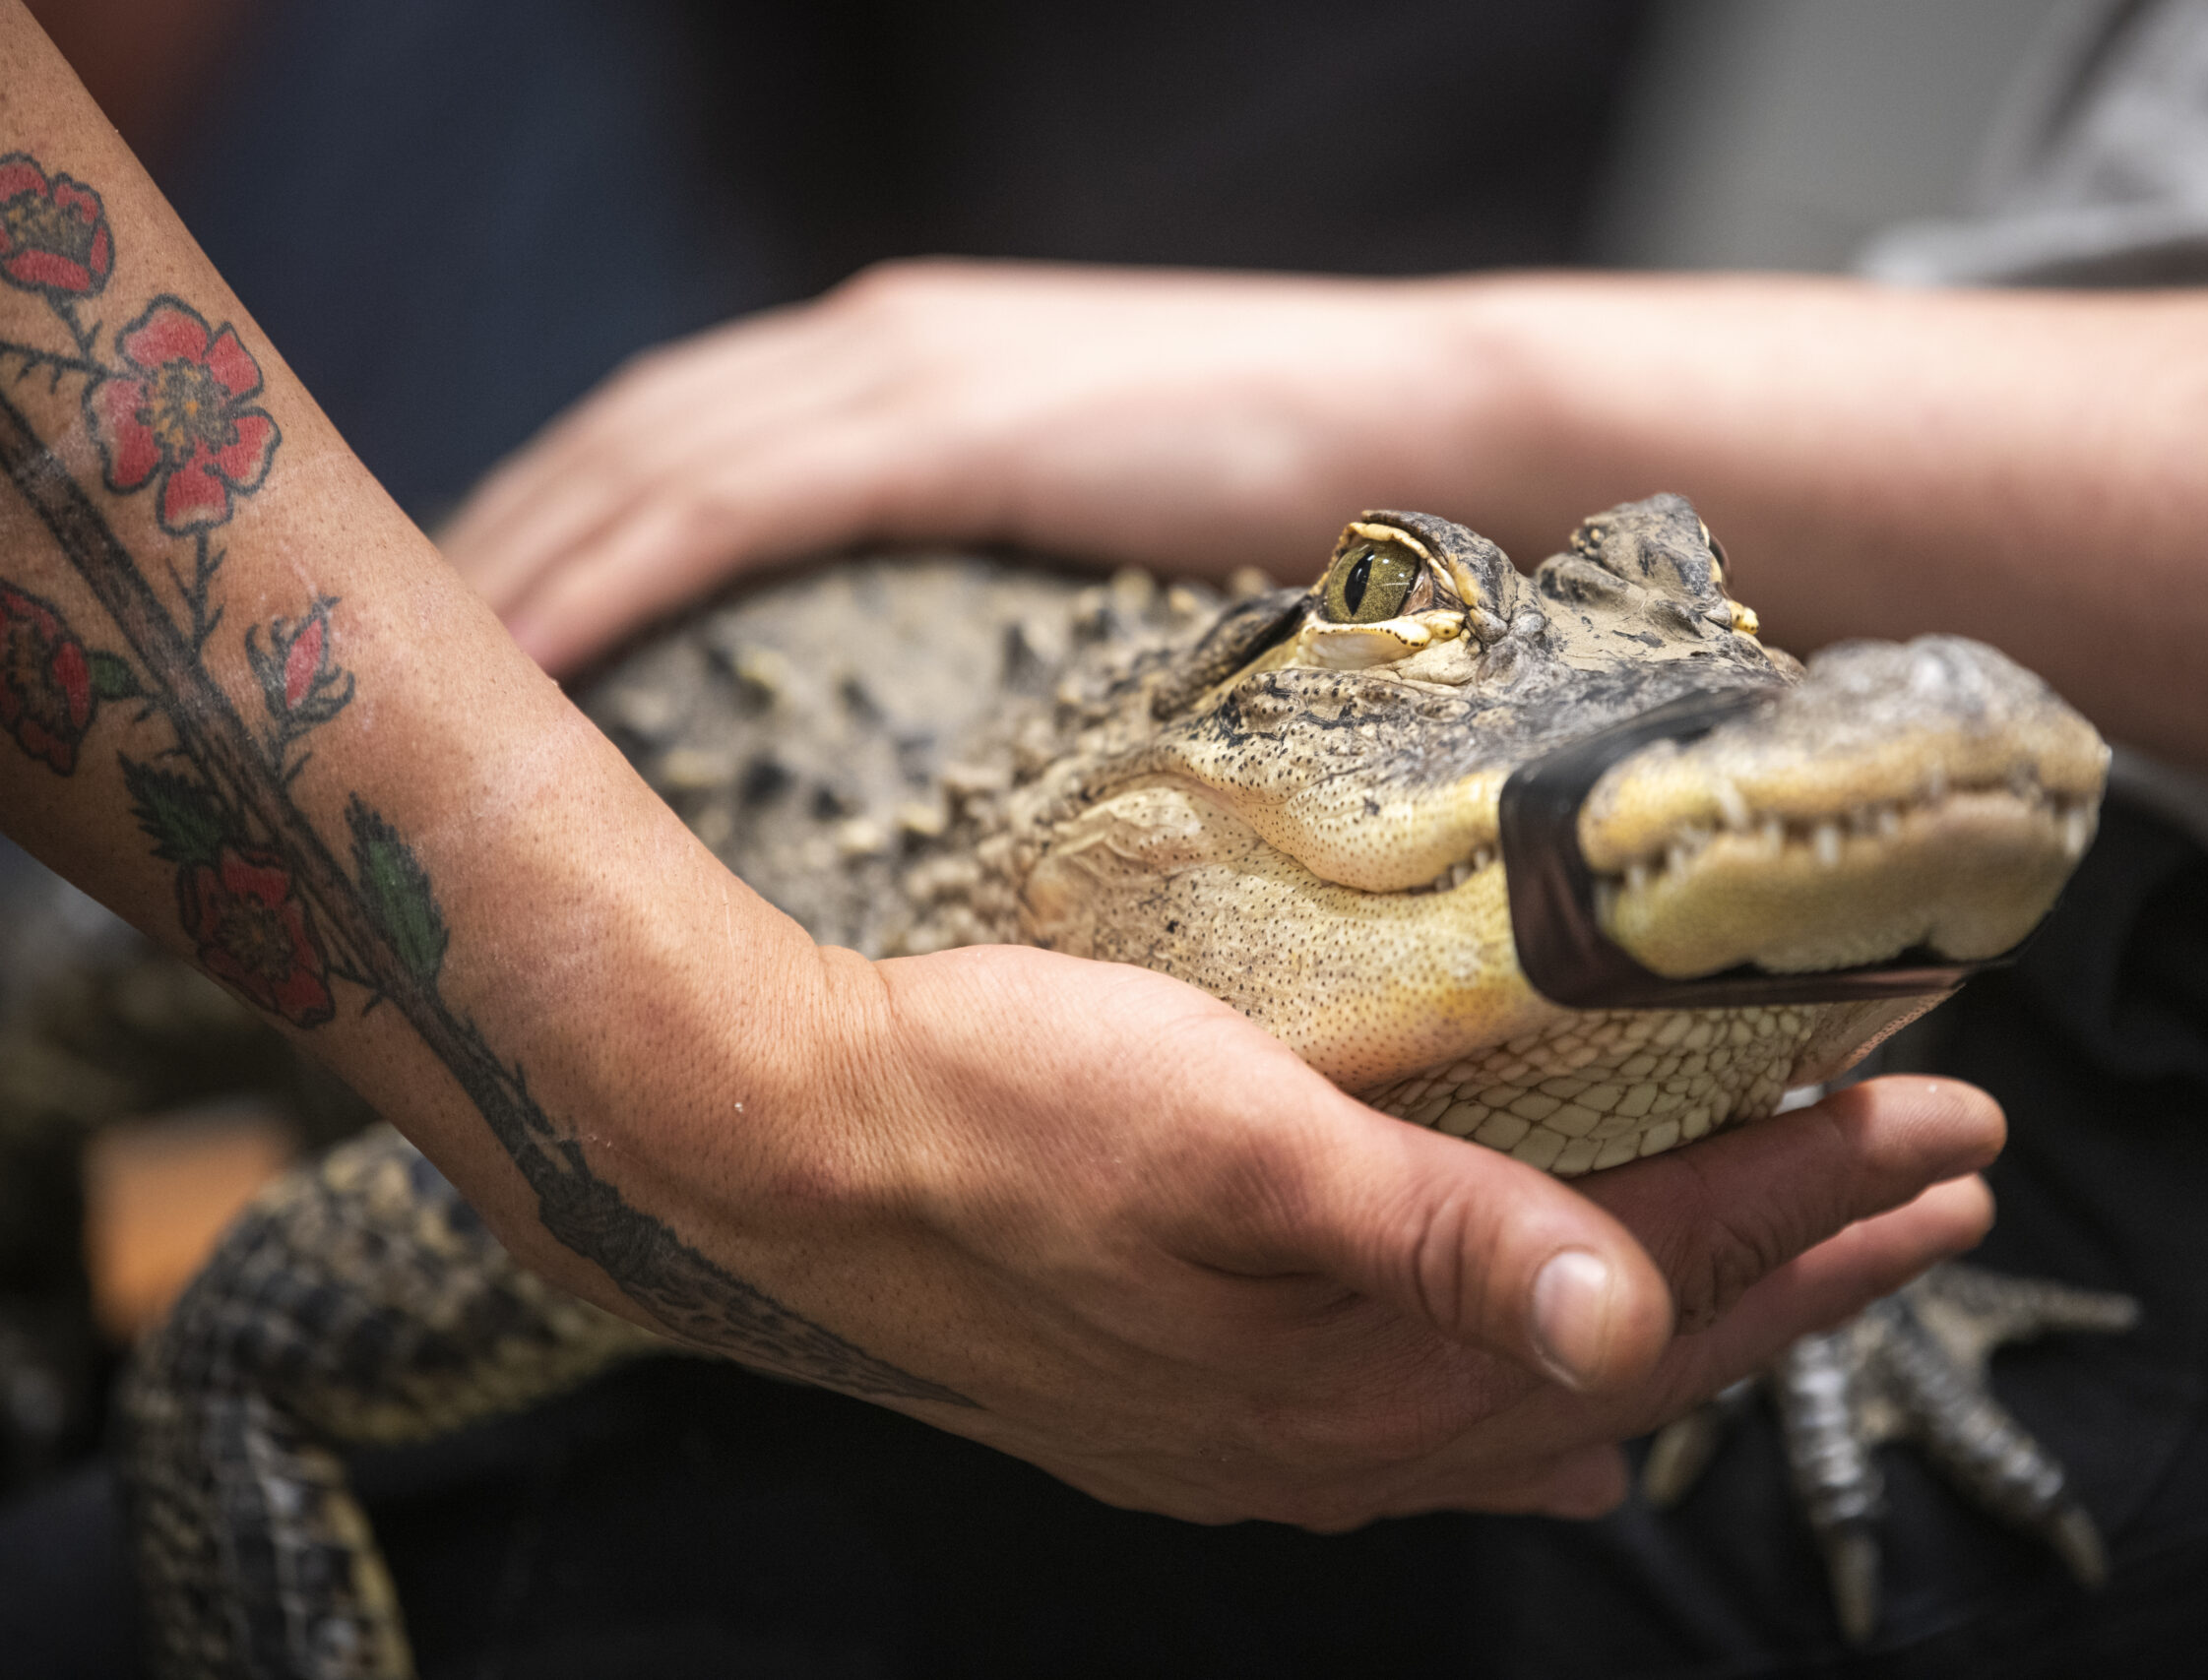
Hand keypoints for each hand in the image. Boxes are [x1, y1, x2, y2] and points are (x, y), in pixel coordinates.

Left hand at [441, 261, 1535, 673]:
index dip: (551, 521)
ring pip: (643, 457)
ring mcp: (903, 367)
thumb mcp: (1101, 520)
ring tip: (408, 672)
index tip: (467, 633)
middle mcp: (870, 340)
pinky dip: (613, 569)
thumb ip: (995, 564)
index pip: (672, 436)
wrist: (1434, 417)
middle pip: (620, 434)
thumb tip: (946, 687)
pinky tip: (528, 651)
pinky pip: (729, 498)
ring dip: (514, 556)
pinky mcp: (947, 419)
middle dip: (494, 537)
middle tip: (383, 663)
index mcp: (899, 361)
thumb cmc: (1296, 494)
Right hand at [613, 941, 2000, 1528]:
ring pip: (1553, 1388)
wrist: (784, 1159)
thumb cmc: (1001, 1110)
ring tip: (1811, 1276)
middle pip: (1640, 1345)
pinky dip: (1541, 1411)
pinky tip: (1579, 1423)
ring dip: (1696, 1319)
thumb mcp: (1228, 1143)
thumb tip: (1635, 1347)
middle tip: (1945, 1193)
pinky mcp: (1212, 1412)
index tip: (1957, 1126)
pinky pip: (1438, 1437)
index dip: (1823, 1201)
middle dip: (1811, 1268)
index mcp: (1376, 1363)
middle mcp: (1347, 1432)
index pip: (1667, 1275)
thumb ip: (1436, 1238)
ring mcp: (1277, 1437)